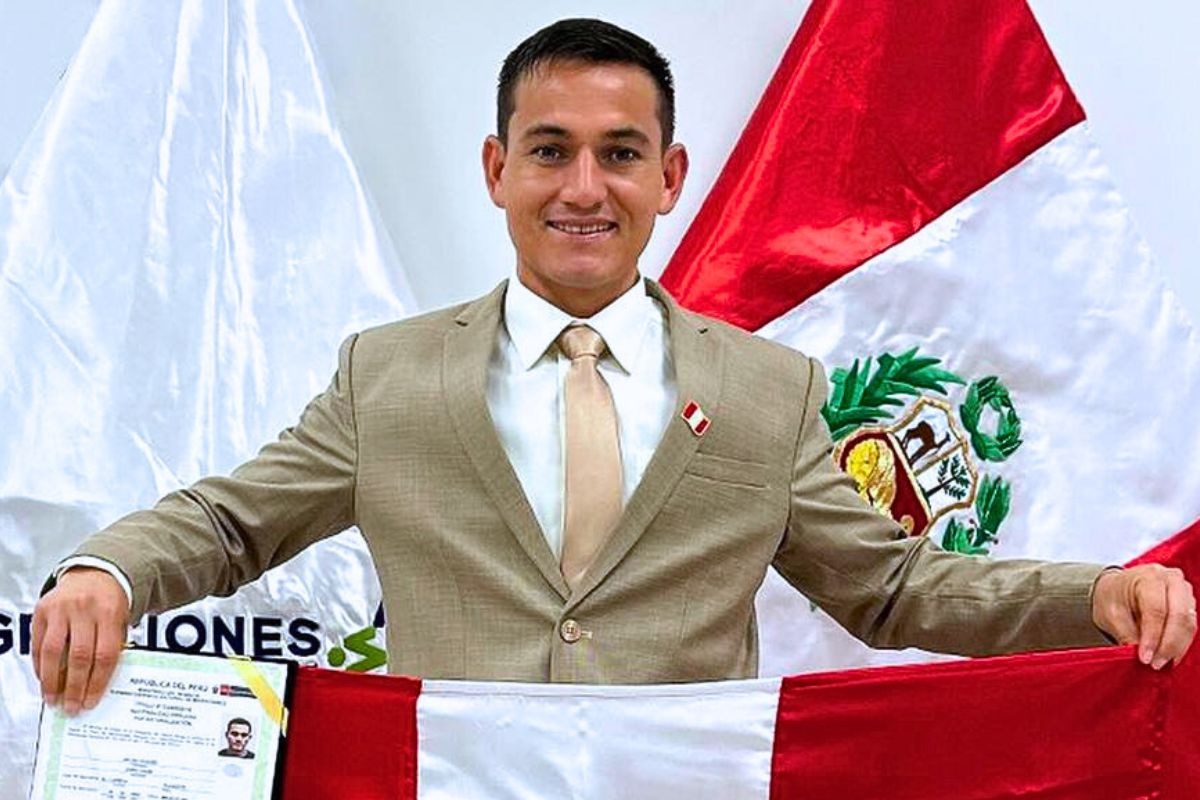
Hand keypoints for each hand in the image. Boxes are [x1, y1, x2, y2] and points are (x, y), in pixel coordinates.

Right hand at [31, 567, 128, 713]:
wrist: (95, 573)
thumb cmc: (110, 603)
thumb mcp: (122, 620)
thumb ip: (113, 646)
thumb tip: (100, 684)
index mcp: (110, 613)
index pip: (105, 654)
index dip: (97, 682)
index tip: (91, 701)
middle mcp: (85, 609)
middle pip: (79, 656)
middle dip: (74, 687)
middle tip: (71, 707)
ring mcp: (61, 609)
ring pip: (53, 651)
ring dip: (51, 681)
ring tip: (53, 699)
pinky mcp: (42, 610)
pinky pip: (38, 643)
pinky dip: (39, 665)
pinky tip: (43, 680)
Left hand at [1092, 564, 1196, 668]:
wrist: (1118, 589)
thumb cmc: (1113, 598)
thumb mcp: (1111, 614)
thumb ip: (1127, 634)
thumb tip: (1143, 657)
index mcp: (1148, 576)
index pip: (1156, 609)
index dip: (1153, 637)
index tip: (1145, 658)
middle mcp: (1171, 579)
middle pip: (1179, 615)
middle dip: (1169, 644)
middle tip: (1156, 664)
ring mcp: (1184, 590)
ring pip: (1189, 623)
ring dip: (1177, 647)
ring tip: (1161, 663)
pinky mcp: (1189, 604)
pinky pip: (1190, 626)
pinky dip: (1181, 644)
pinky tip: (1169, 656)